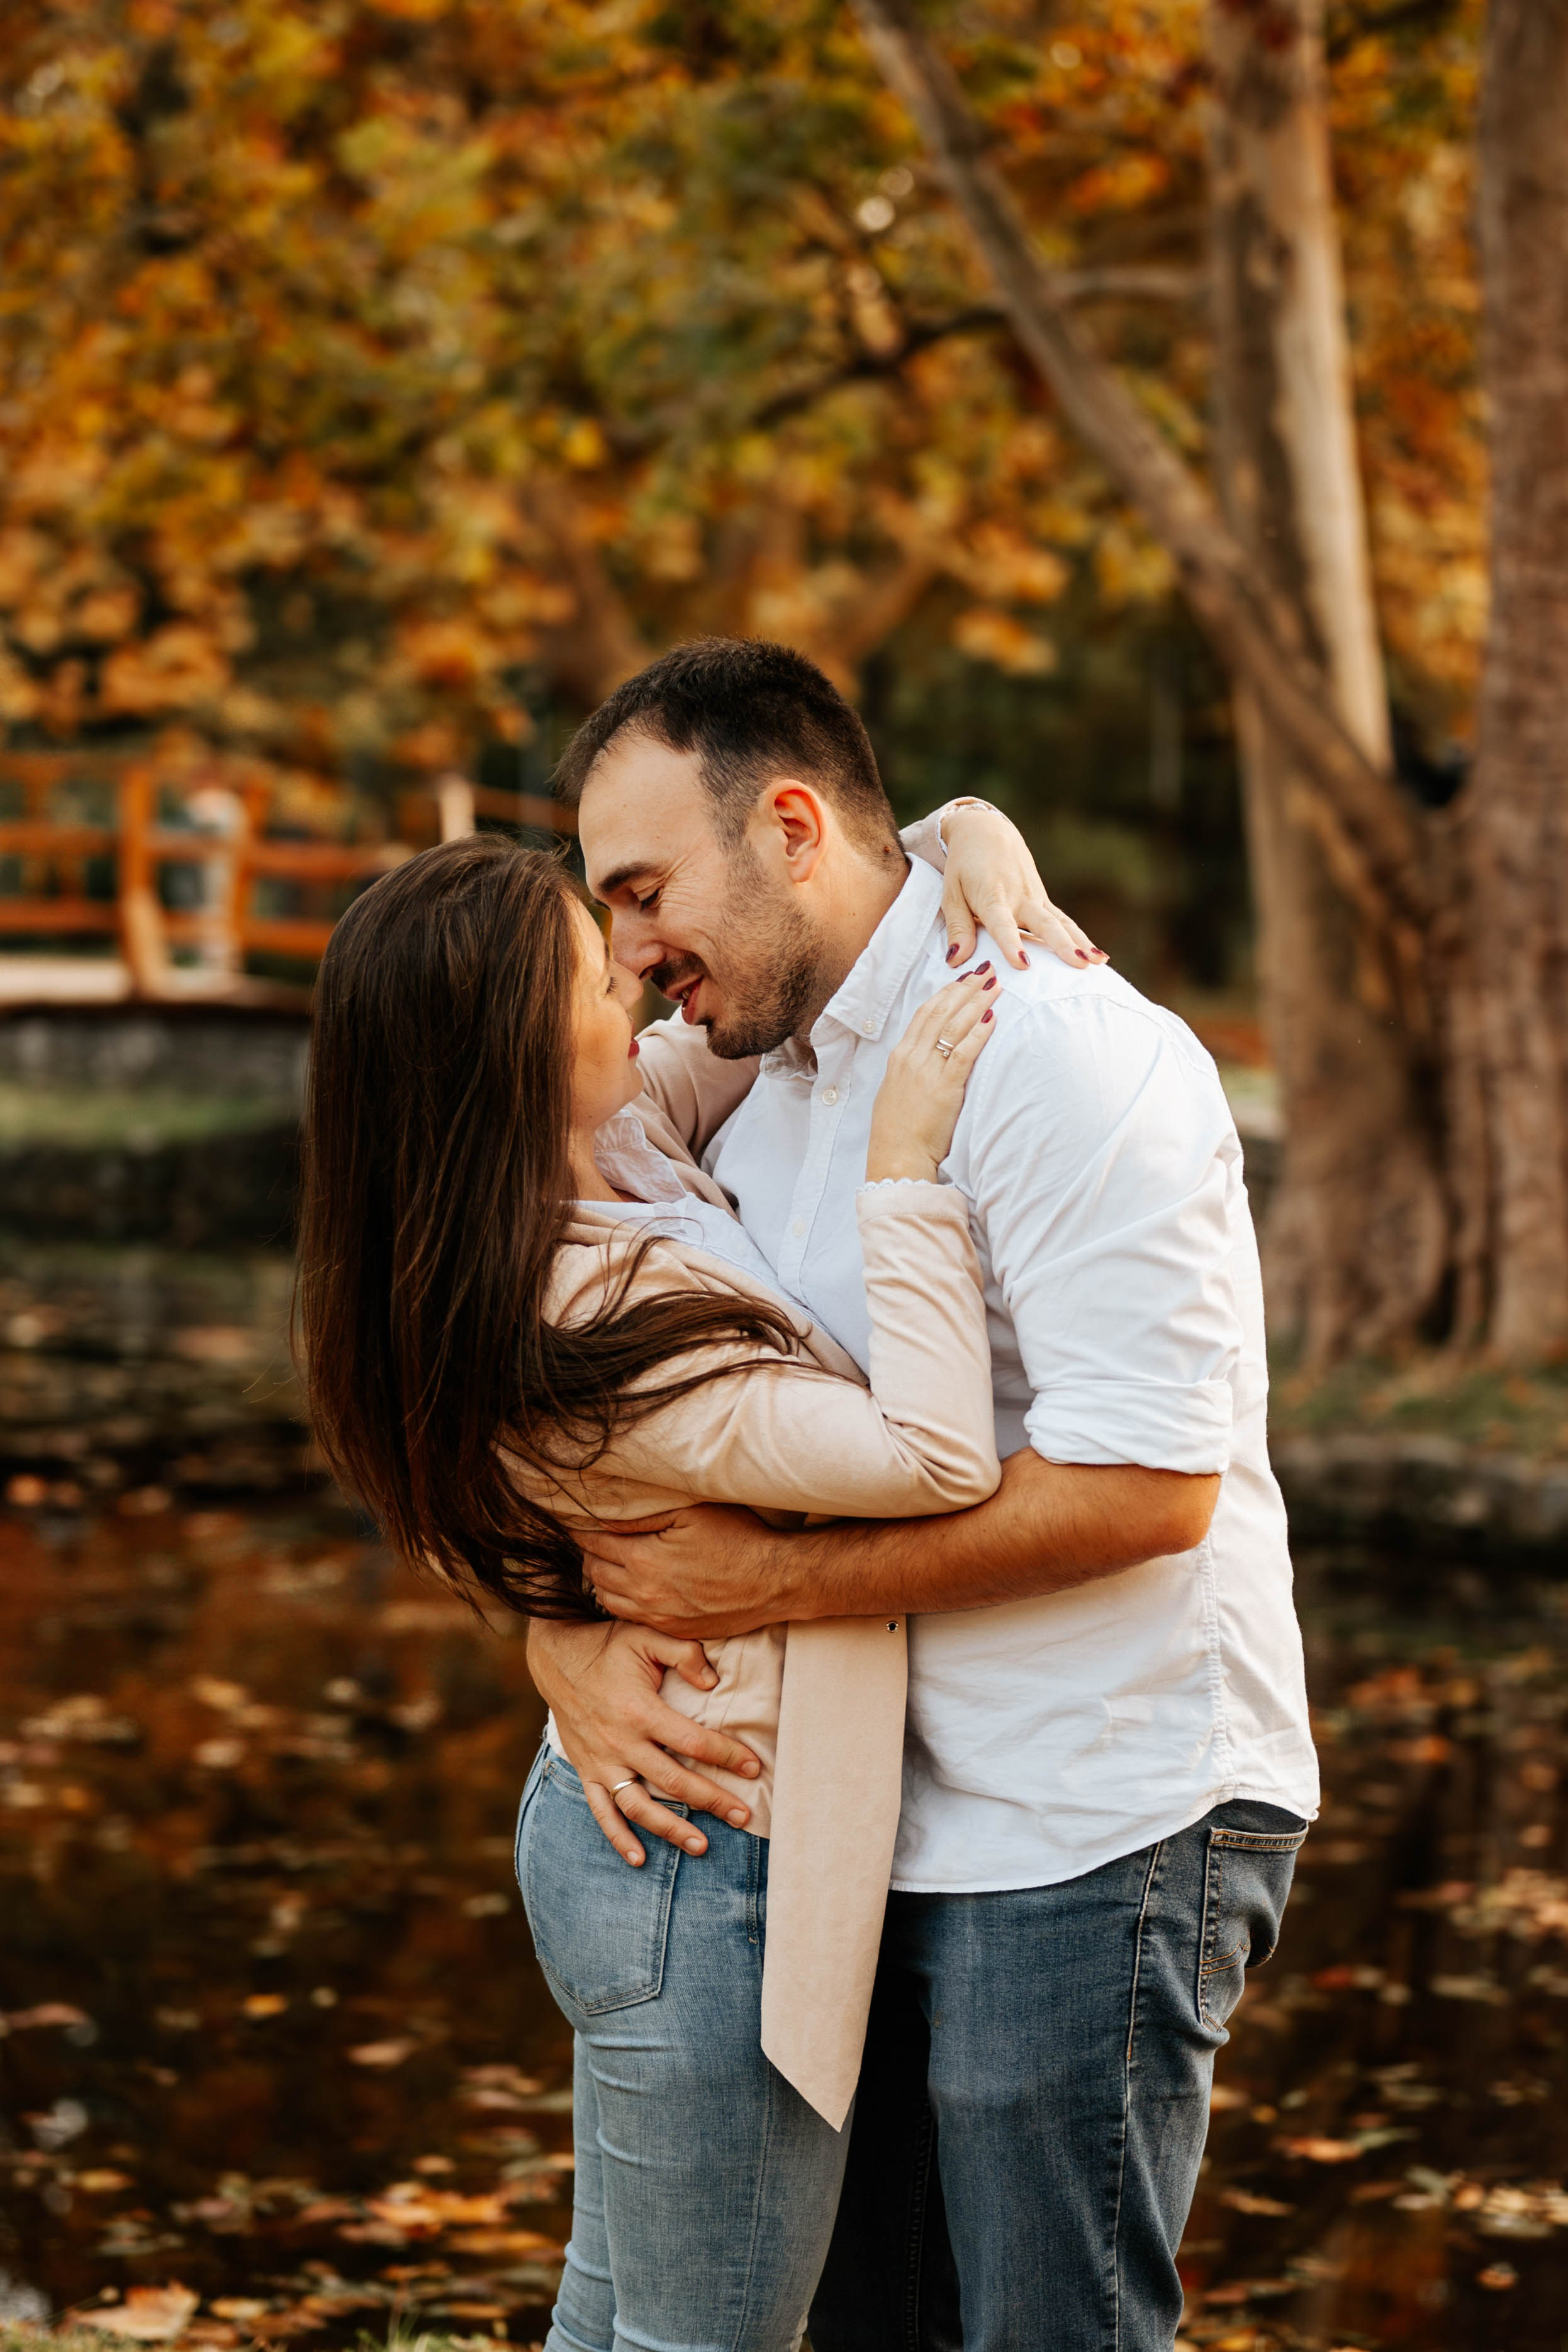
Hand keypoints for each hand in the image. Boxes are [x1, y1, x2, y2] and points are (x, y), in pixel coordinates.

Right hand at [525, 1616, 762, 1867]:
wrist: (557, 1658)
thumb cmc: (609, 1645)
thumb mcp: (647, 1635)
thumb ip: (684, 1654)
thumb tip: (714, 1681)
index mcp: (640, 1710)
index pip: (692, 1741)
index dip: (726, 1755)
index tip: (753, 1767)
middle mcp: (621, 1742)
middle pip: (673, 1780)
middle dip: (712, 1800)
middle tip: (743, 1817)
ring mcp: (602, 1762)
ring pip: (639, 1806)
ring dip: (671, 1829)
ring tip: (702, 1846)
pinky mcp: (587, 1771)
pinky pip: (602, 1811)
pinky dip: (618, 1838)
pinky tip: (639, 1859)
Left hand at [580, 1503, 797, 1639]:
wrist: (774, 1582)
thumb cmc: (738, 1539)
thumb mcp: (692, 1514)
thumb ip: (643, 1517)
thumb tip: (604, 1518)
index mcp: (645, 1559)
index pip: (596, 1543)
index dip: (582, 1531)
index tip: (575, 1522)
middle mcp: (644, 1593)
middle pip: (596, 1573)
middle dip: (588, 1554)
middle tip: (588, 1539)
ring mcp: (658, 1616)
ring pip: (607, 1599)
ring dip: (600, 1580)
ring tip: (602, 1562)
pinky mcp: (672, 1630)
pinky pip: (629, 1617)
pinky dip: (619, 1601)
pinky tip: (625, 1588)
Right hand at [866, 971, 996, 1181]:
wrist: (897, 1156)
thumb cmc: (898, 1130)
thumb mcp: (896, 1090)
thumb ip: (912, 1069)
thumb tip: (929, 1054)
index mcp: (899, 1056)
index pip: (924, 1013)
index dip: (945, 993)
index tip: (962, 978)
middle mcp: (911, 1058)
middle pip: (941, 1012)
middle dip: (965, 988)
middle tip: (985, 971)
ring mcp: (927, 1071)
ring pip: (954, 1026)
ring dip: (976, 1003)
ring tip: (995, 987)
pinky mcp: (945, 1088)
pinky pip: (965, 1053)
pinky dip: (979, 1033)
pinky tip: (993, 1019)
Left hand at [940, 802, 1107, 972]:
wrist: (986, 831)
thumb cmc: (964, 866)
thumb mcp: (951, 894)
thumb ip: (958, 928)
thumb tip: (955, 961)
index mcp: (993, 896)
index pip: (1002, 924)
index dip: (1011, 943)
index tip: (1022, 963)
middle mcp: (1019, 897)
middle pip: (1043, 923)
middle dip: (1061, 945)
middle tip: (1077, 964)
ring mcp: (1035, 897)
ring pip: (1061, 923)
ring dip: (1080, 943)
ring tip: (1097, 962)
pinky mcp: (1043, 899)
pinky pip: (1064, 921)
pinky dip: (1080, 937)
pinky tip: (1098, 956)